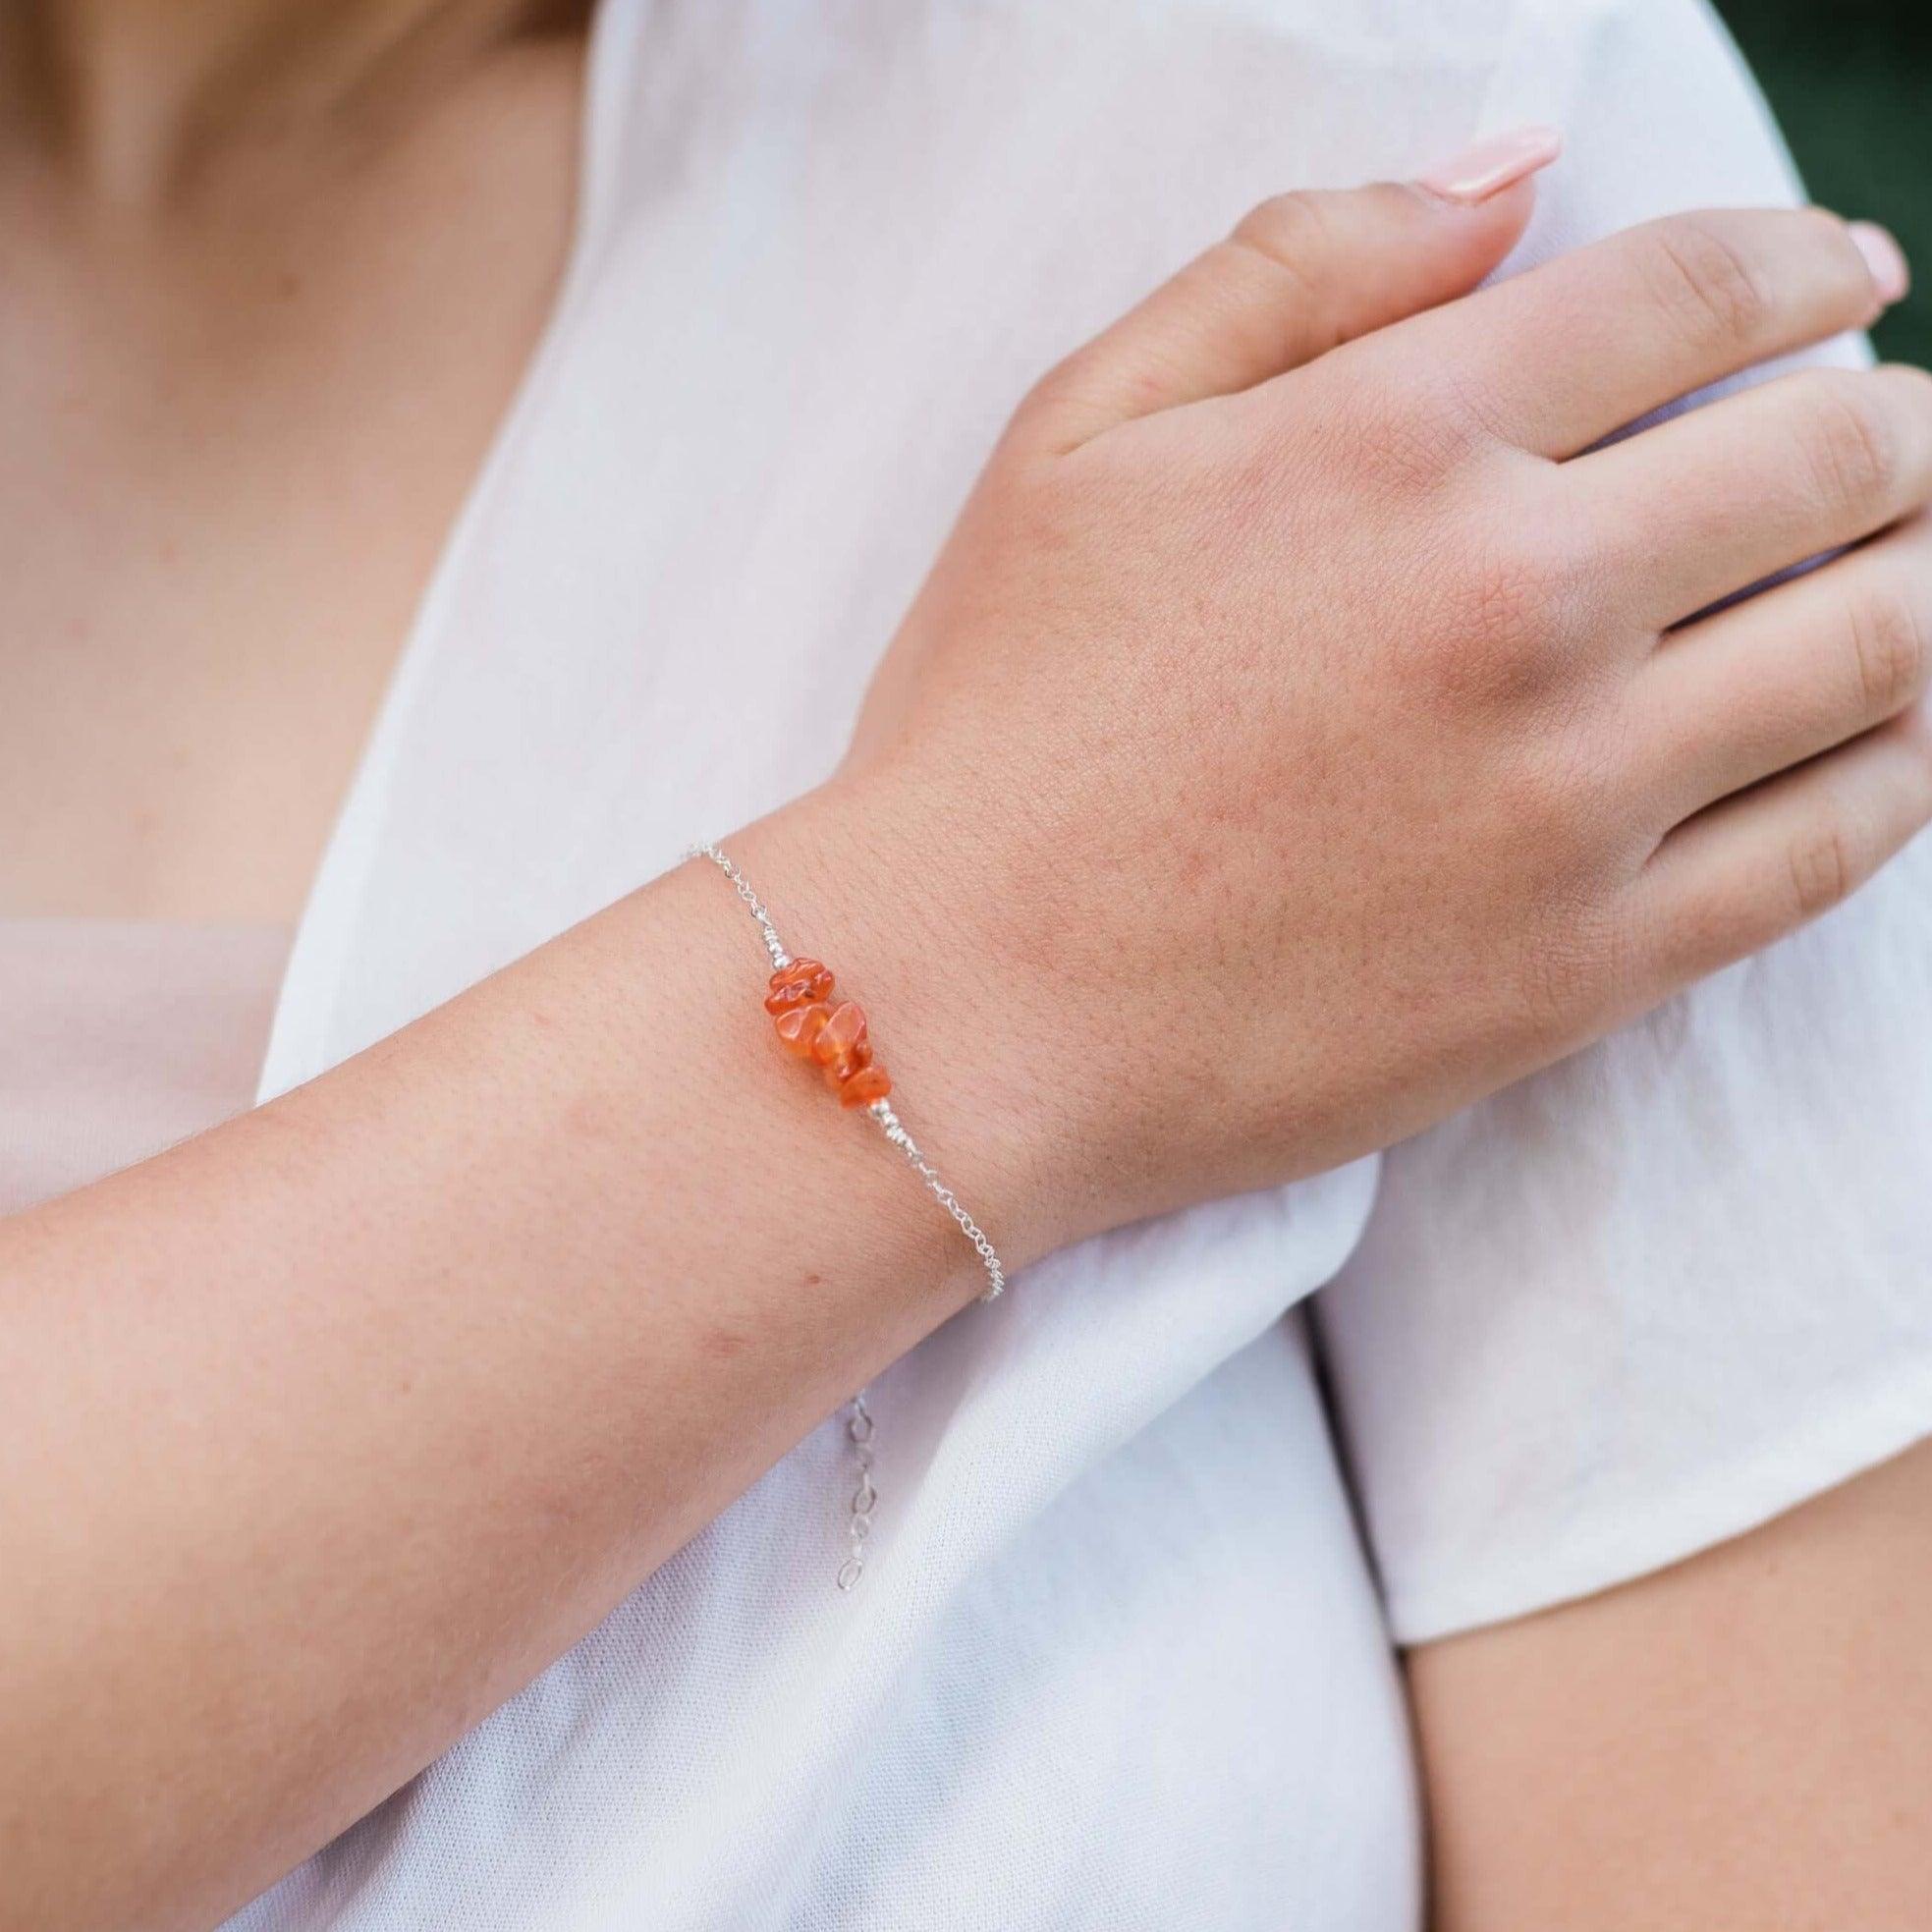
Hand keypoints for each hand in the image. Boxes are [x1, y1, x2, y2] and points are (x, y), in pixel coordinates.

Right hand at [761, 164, 1931, 1265]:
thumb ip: (1290, 269)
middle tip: (1899, 437)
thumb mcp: (1076, 440)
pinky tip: (1891, 731)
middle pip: (1841, 458)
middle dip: (1899, 424)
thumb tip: (1512, 179)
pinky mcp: (1590, 966)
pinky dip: (1901, 764)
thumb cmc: (997, 725)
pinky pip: (1833, 845)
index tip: (1848, 278)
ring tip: (1910, 571)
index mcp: (1395, 443)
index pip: (1701, 292)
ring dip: (1927, 579)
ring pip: (1879, 648)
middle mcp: (1517, 602)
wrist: (959, 1011)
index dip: (1808, 262)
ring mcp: (1572, 797)